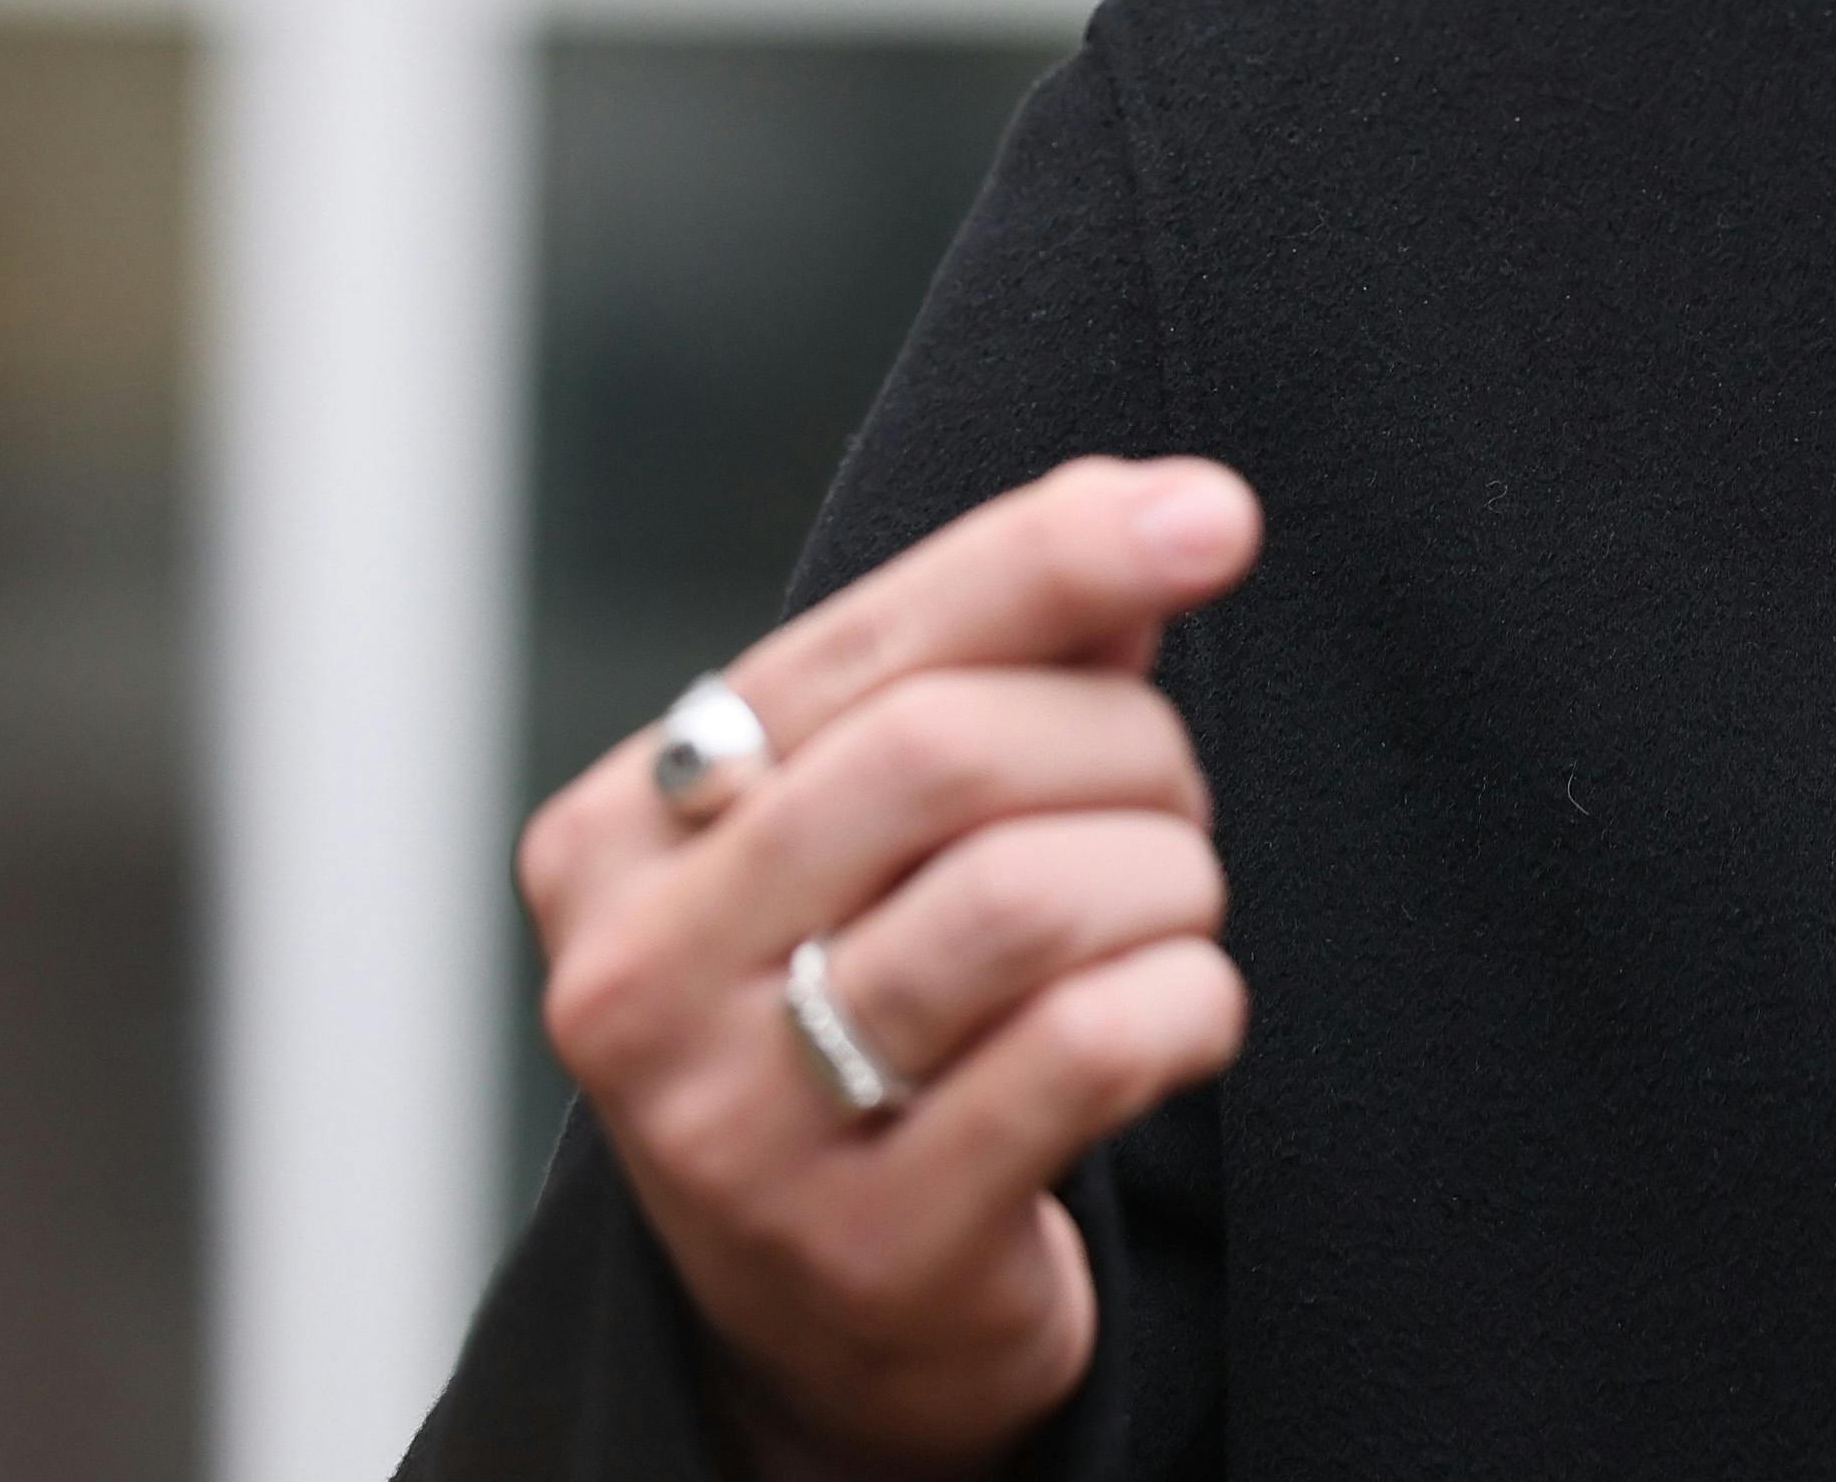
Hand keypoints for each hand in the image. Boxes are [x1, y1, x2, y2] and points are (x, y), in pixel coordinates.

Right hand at [518, 455, 1261, 1478]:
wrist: (840, 1323)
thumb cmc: (871, 1011)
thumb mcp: (890, 832)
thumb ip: (998, 662)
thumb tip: (1157, 515)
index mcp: (620, 838)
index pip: (862, 644)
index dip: (1054, 557)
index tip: (1215, 513)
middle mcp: (639, 980)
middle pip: (949, 755)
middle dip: (1125, 749)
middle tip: (1169, 802)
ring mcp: (737, 1130)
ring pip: (1032, 899)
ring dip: (1167, 879)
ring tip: (1167, 913)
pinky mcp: (870, 1248)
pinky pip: (1092, 1048)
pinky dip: (1190, 1001)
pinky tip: (1180, 1015)